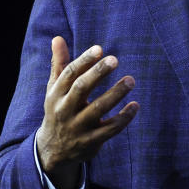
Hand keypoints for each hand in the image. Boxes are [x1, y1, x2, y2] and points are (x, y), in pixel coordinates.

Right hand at [36, 36, 138, 188]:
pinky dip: (123, 118)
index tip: (99, 49)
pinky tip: (135, 105)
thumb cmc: (58, 110)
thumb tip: (57, 38)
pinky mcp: (91, 141)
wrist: (53, 150)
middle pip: (81, 89)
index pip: (69, 74)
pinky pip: (110, 129)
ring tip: (131, 80)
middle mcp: (65, 110)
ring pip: (98, 109)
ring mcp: (78, 127)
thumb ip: (59, 64)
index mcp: (56, 94)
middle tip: (115, 59)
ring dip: (115, 94)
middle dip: (98, 73)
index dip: (84, 61)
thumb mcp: (54, 89)